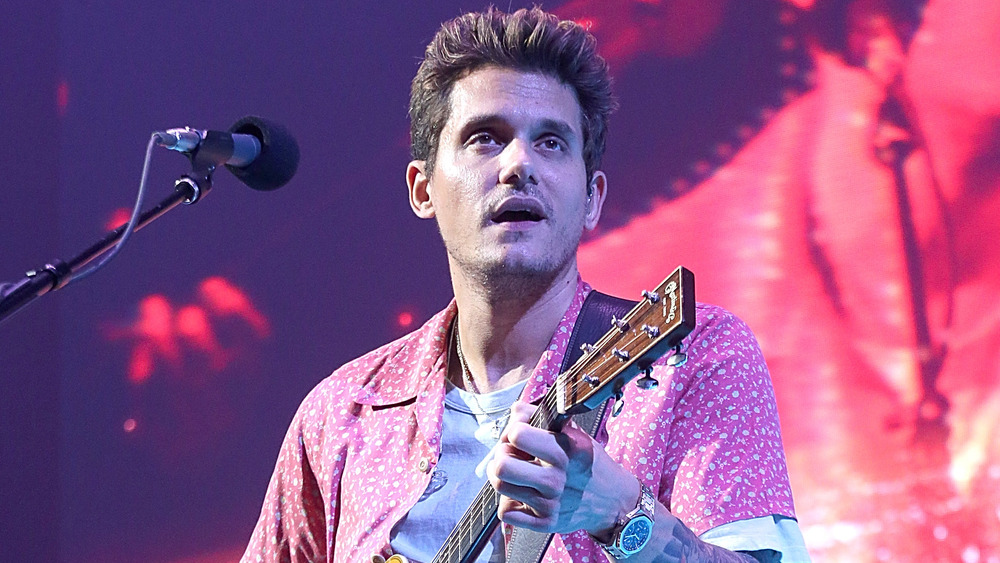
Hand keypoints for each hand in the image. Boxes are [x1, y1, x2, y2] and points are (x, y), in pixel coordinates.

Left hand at [486, 400, 639, 537]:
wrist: (613, 501)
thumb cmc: (589, 463)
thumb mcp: (575, 433)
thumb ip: (543, 417)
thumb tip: (515, 411)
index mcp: (565, 450)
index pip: (517, 435)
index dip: (512, 431)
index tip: (518, 434)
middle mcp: (556, 478)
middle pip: (502, 465)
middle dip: (501, 455)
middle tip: (509, 454)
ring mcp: (549, 503)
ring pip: (500, 486)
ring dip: (500, 476)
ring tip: (512, 472)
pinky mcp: (545, 522)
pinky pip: (506, 513)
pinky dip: (507, 503)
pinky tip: (519, 495)